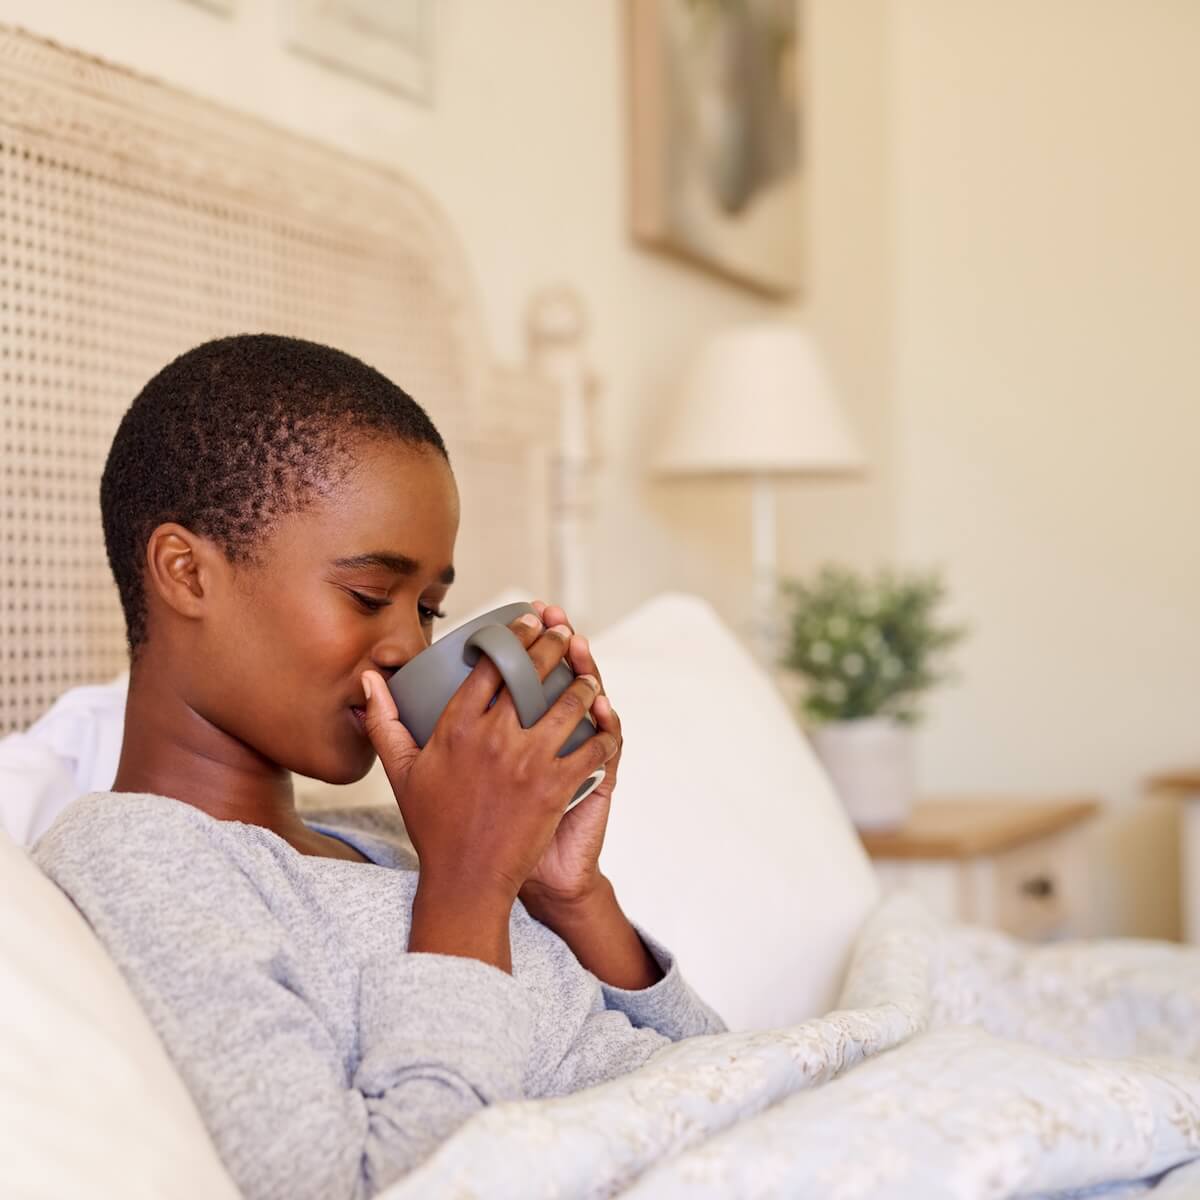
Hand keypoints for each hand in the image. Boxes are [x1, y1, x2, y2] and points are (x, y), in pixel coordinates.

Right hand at [359, 612, 618, 906]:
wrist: (466, 879)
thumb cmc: (433, 825)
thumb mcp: (401, 771)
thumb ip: (385, 721)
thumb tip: (368, 679)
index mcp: (457, 728)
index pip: (489, 664)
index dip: (513, 635)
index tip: (527, 620)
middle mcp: (493, 737)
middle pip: (532, 673)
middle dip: (553, 644)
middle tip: (563, 633)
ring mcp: (527, 761)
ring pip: (568, 704)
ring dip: (584, 683)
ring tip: (588, 676)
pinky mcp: (555, 787)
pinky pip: (591, 749)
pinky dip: (603, 733)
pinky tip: (606, 724)